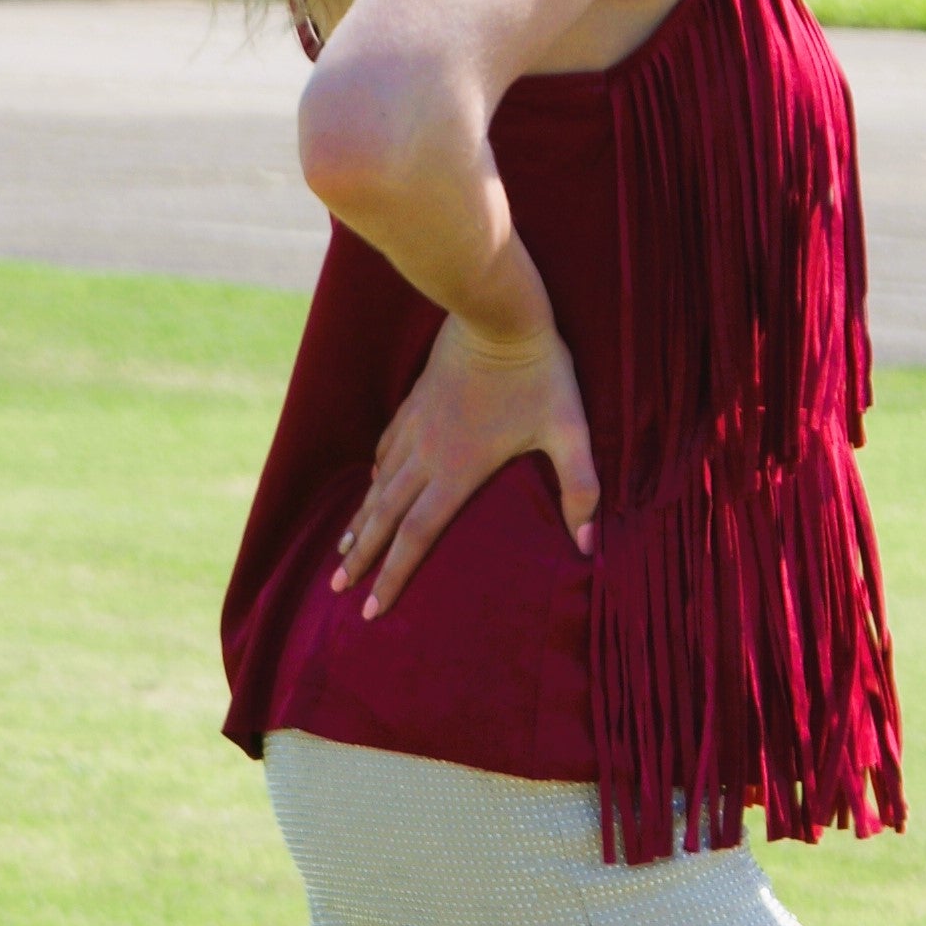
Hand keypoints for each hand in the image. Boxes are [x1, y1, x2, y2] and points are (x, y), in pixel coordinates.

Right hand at [332, 314, 600, 617]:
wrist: (498, 314)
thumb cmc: (539, 374)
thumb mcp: (570, 431)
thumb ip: (580, 488)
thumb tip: (590, 545)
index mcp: (458, 471)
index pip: (417, 537)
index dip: (393, 577)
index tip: (372, 611)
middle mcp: (427, 456)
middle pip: (385, 518)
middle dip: (361, 559)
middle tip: (336, 589)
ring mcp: (416, 428)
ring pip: (378, 486)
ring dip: (360, 522)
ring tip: (342, 550)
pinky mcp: (414, 403)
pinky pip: (386, 450)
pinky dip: (373, 477)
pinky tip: (369, 485)